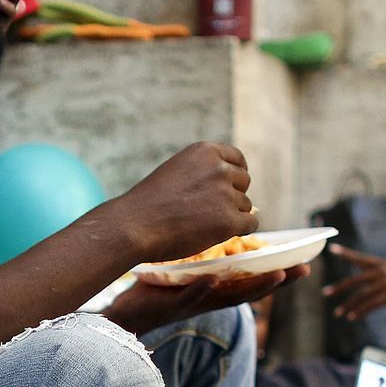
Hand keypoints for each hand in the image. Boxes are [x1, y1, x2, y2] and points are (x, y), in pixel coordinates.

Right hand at [103, 142, 257, 263]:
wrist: (135, 225)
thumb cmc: (149, 203)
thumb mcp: (176, 171)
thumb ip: (201, 171)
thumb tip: (228, 185)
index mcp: (205, 151)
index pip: (237, 159)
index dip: (235, 175)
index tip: (231, 188)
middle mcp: (219, 169)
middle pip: (244, 182)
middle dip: (233, 196)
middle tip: (211, 211)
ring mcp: (226, 194)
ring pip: (245, 205)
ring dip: (230, 215)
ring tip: (202, 225)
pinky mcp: (229, 220)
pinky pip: (250, 223)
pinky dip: (239, 230)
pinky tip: (221, 234)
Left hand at [105, 264, 310, 335]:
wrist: (129, 309)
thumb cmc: (159, 287)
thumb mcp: (189, 268)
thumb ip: (207, 254)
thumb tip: (223, 226)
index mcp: (220, 287)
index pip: (255, 278)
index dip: (281, 270)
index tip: (306, 260)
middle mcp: (214, 297)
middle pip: (253, 289)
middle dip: (281, 281)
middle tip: (305, 269)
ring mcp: (197, 302)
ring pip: (231, 296)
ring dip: (255, 287)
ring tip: (277, 275)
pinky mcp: (174, 304)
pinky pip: (190, 296)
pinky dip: (202, 289)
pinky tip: (211, 278)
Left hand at [322, 244, 385, 320]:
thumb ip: (384, 274)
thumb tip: (370, 279)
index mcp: (384, 264)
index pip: (360, 258)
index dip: (346, 253)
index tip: (332, 249)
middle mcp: (383, 272)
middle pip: (355, 280)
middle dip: (339, 287)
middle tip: (326, 293)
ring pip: (361, 295)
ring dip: (348, 305)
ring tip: (338, 313)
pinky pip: (371, 305)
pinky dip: (360, 311)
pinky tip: (352, 317)